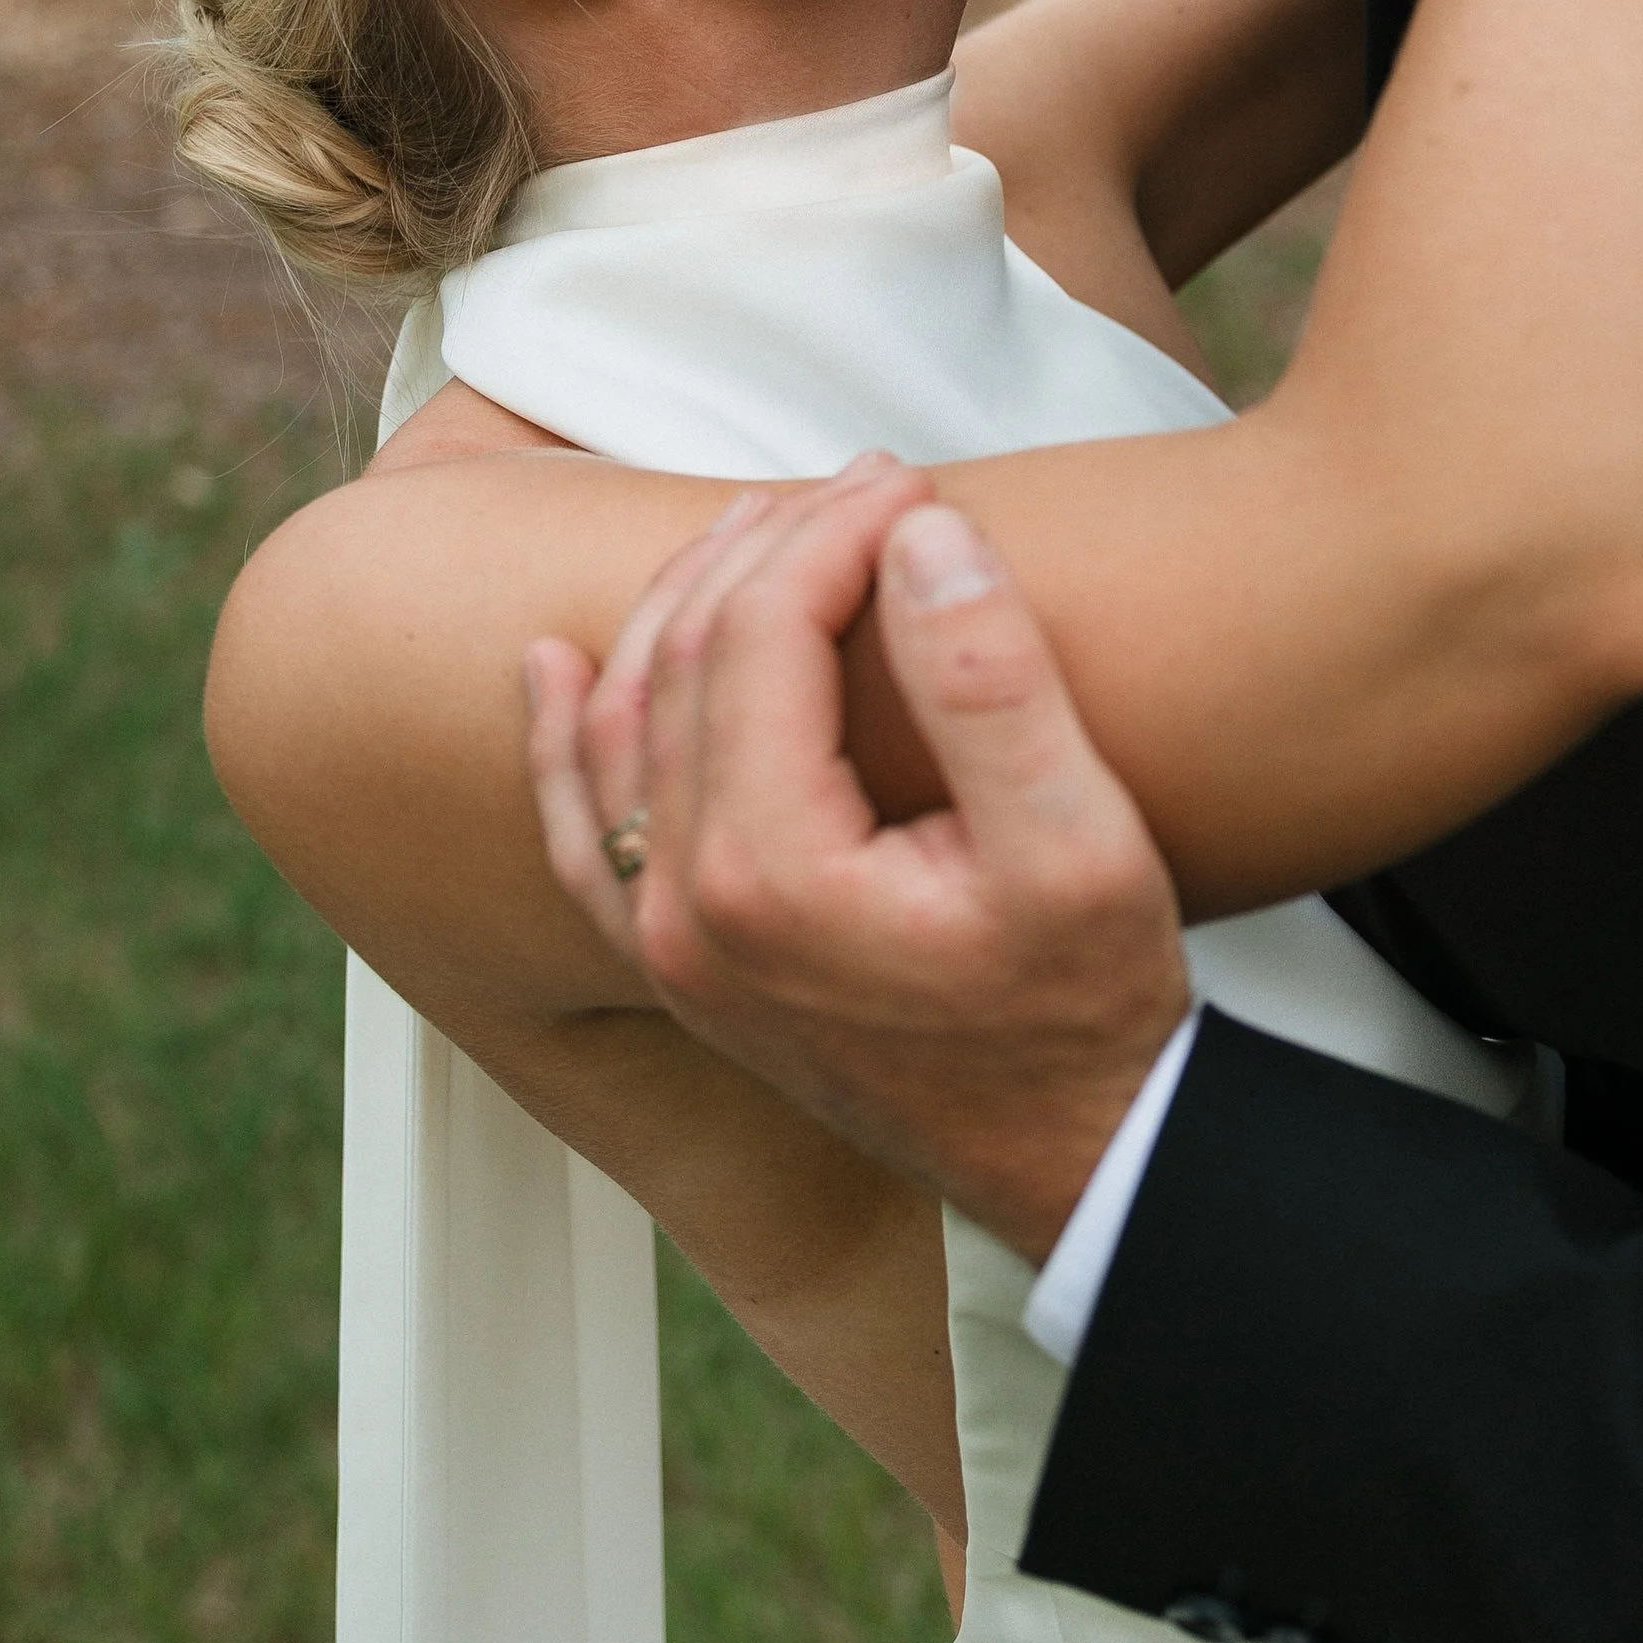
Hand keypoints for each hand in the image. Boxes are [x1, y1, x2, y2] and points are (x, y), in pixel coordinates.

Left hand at [526, 462, 1192, 1265]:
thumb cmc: (1089, 1007)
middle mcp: (683, 911)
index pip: (762, 631)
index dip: (834, 529)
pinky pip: (580, 832)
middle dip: (773, 544)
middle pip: (687, 660)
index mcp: (769, 873)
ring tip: (763, 520)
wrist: (1077, 1165)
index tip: (913, 477)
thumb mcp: (1082, 842)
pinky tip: (553, 664)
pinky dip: (559, 741)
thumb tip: (921, 533)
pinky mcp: (674, 970)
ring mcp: (663, 946)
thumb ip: (992, 681)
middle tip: (870, 483)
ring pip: (623, 724)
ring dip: (684, 605)